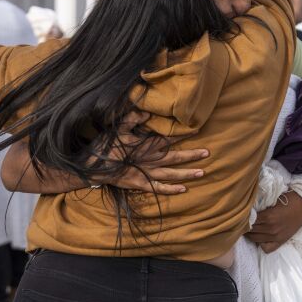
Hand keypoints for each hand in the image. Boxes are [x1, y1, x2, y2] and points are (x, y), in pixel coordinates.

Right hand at [93, 111, 208, 194]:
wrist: (94, 167)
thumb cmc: (106, 145)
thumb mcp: (118, 127)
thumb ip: (133, 117)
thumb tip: (149, 112)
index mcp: (146, 145)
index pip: (168, 138)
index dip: (182, 134)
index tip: (196, 130)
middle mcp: (150, 159)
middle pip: (175, 157)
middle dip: (192, 155)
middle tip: (207, 152)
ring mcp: (146, 173)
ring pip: (171, 173)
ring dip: (187, 173)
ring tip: (203, 172)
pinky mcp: (140, 184)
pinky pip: (159, 188)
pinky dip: (171, 189)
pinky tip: (183, 189)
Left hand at [245, 191, 301, 252]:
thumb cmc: (288, 199)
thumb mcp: (272, 200)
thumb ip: (260, 206)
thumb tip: (247, 209)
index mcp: (268, 216)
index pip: (248, 221)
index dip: (243, 218)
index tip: (240, 215)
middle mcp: (271, 228)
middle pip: (250, 231)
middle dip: (244, 226)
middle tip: (241, 222)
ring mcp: (276, 236)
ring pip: (255, 239)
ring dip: (250, 234)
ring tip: (248, 229)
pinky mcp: (281, 241)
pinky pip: (266, 248)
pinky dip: (261, 244)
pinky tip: (260, 238)